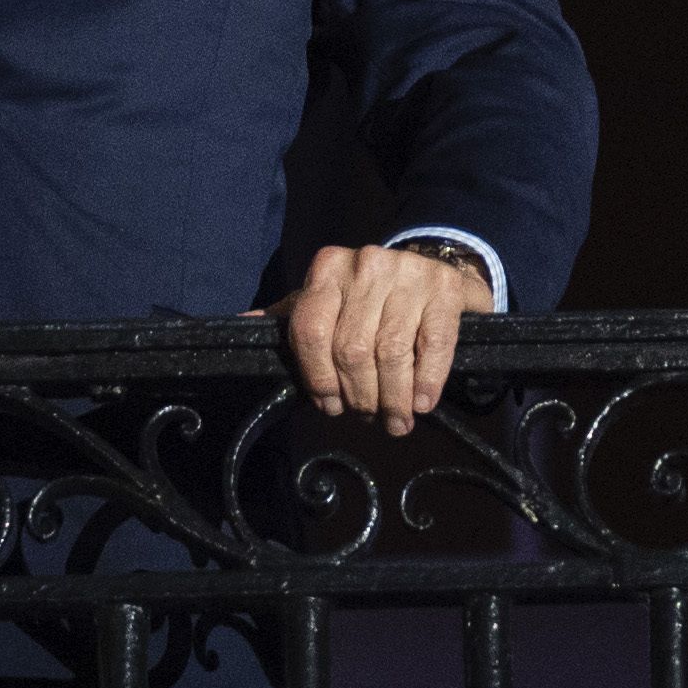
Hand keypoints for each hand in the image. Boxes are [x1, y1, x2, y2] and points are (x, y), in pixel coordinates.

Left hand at [274, 240, 492, 434]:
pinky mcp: (445, 288)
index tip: (329, 406)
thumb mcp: (326, 299)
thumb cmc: (370, 296)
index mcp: (328, 269)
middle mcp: (366, 265)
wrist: (432, 267)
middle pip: (351, 349)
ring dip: (393, 398)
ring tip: (396, 422)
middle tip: (366, 418)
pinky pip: (433, 344)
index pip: (310, 331)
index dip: (317, 378)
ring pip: (391, 352)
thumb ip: (290, 315)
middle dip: (358, 395)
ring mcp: (408, 274)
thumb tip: (242, 324)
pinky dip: (427, 380)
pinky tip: (422, 403)